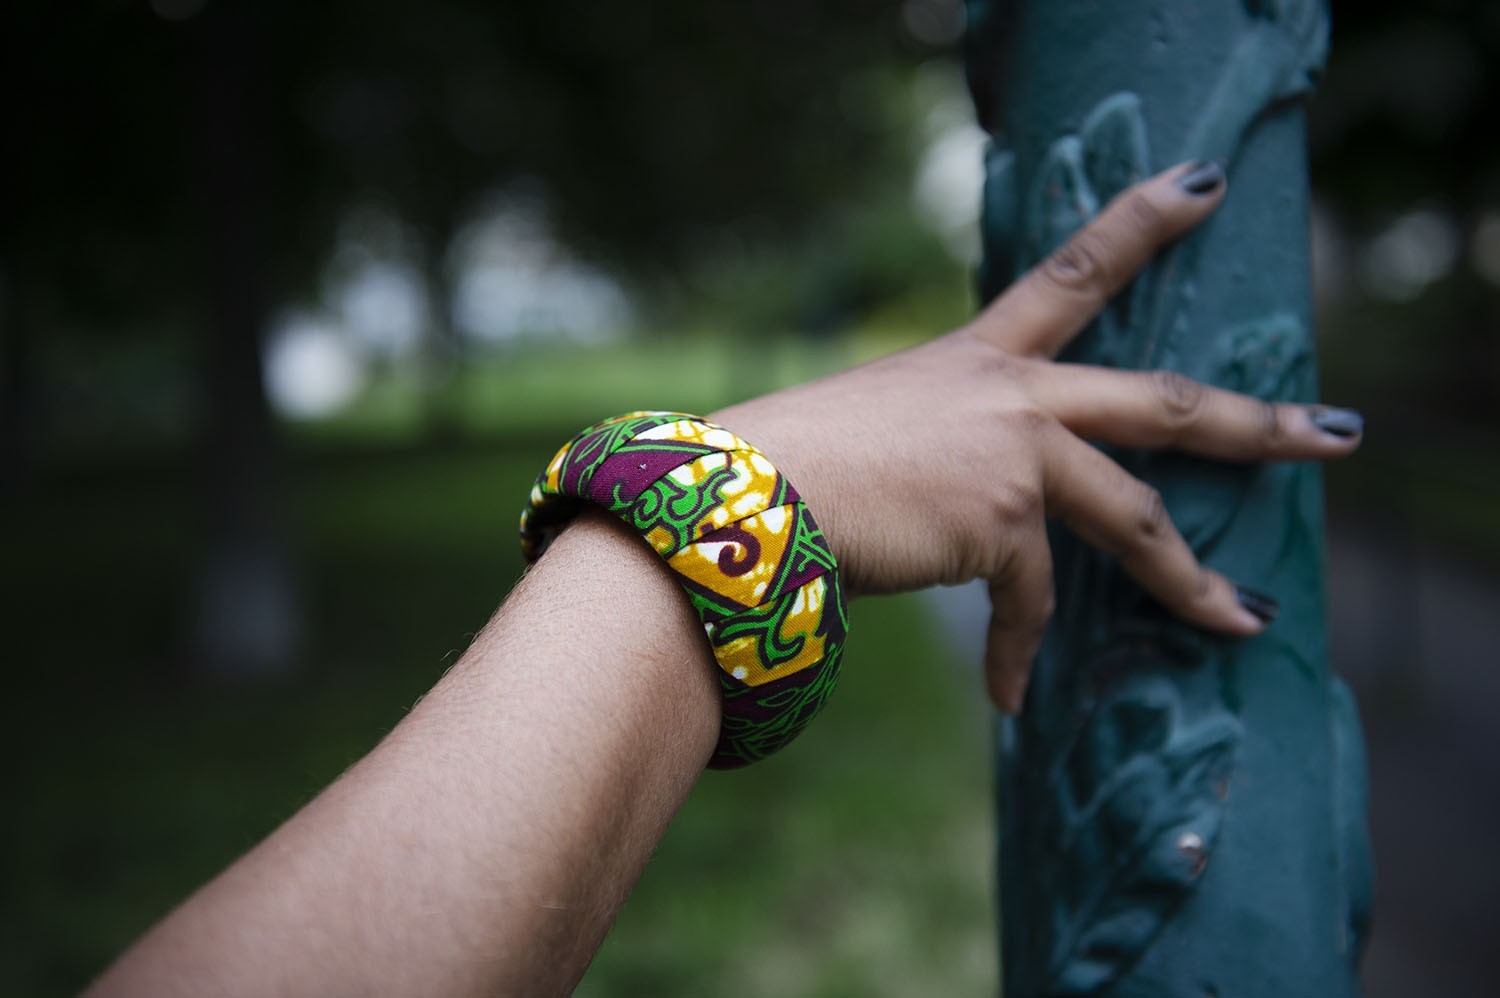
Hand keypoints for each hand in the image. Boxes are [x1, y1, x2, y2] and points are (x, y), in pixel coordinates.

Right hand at [711, 161, 1361, 712]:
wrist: (741, 497)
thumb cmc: (781, 467)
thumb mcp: (875, 428)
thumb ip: (938, 446)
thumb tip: (958, 512)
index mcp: (975, 357)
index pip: (1072, 271)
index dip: (1141, 223)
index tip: (1203, 185)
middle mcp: (1010, 393)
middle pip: (1159, 400)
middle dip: (1256, 422)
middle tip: (1334, 435)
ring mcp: (1014, 453)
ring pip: (1135, 519)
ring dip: (1192, 581)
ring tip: (1239, 620)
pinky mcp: (1002, 520)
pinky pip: (1031, 603)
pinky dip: (1015, 654)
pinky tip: (1007, 697)